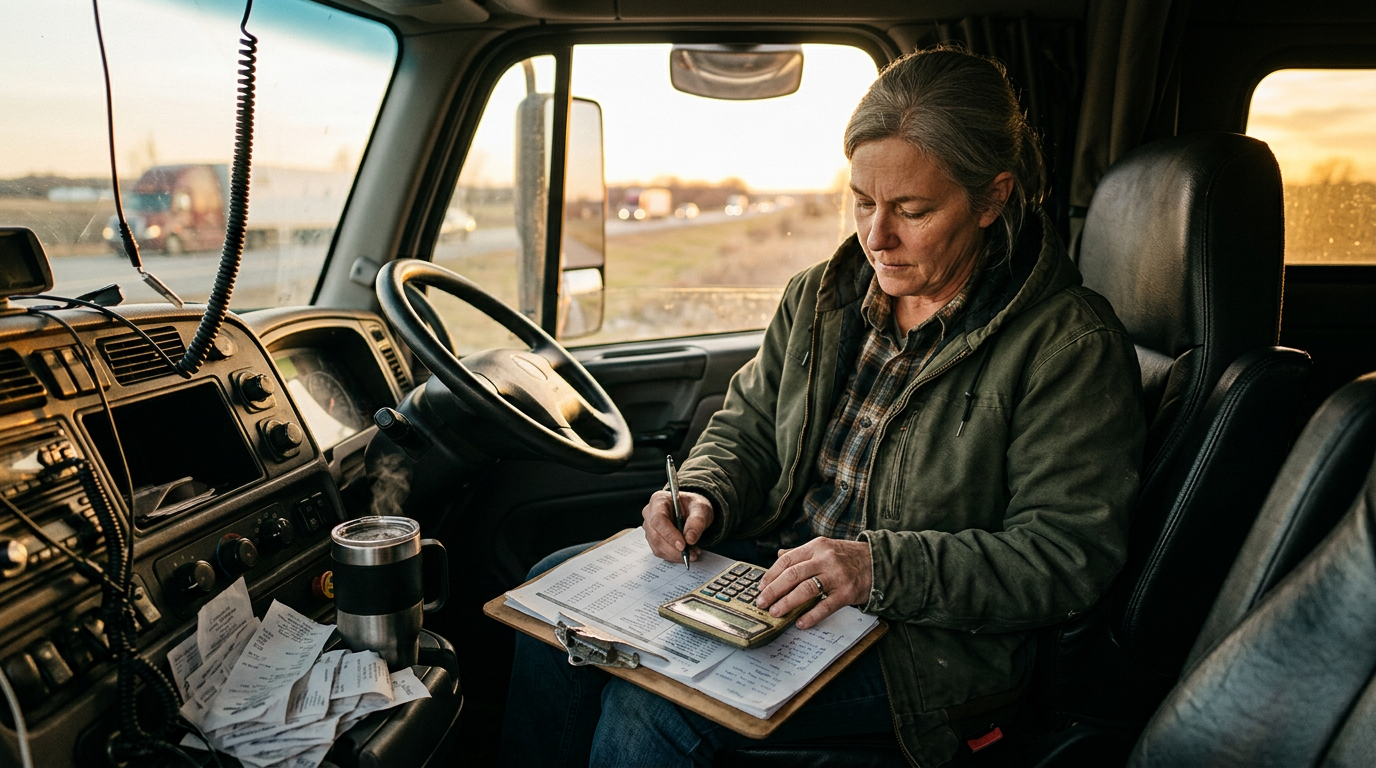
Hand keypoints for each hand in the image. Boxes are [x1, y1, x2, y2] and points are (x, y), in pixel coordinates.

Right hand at [642, 490, 713, 563]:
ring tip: (693, 553)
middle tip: (692, 554)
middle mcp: (650, 514)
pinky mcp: (653, 539)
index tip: (683, 545)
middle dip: (674, 549)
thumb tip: (690, 539)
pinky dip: (674, 556)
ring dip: (675, 554)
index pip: (658, 519)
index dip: (669, 534)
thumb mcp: (701, 509)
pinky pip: (660, 552)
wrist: (693, 511)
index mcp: (659, 500)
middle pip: (655, 536)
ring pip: (657, 546)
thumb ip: (697, 522)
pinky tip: (687, 553)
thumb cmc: (694, 506)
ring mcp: (650, 528)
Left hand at [755, 537, 872, 629]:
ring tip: (776, 612)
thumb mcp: (825, 548)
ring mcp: (836, 576)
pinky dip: (811, 616)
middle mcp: (825, 559)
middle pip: (793, 575)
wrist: (878, 562)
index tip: (760, 587)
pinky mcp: (847, 592)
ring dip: (787, 603)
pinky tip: (800, 623)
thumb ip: (802, 553)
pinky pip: (825, 606)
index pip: (787, 560)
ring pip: (806, 589)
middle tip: (762, 603)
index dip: (771, 575)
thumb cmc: (847, 556)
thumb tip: (779, 555)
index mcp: (816, 546)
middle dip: (774, 590)